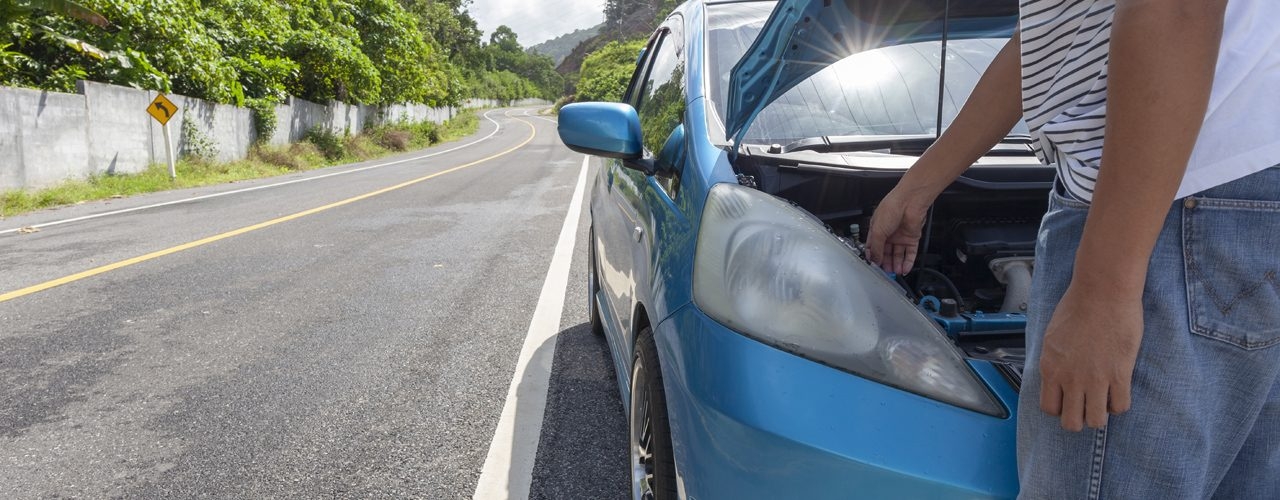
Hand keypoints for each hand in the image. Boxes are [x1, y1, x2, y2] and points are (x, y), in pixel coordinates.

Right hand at [866, 186, 931, 273]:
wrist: (910, 202)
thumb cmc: (891, 208)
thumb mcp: (877, 231)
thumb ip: (875, 247)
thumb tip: (874, 259)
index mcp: (877, 230)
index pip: (873, 247)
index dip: (873, 257)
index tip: (874, 265)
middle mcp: (889, 233)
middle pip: (886, 252)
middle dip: (885, 263)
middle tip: (885, 272)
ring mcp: (900, 236)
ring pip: (898, 254)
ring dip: (896, 264)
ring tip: (895, 273)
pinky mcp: (912, 238)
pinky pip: (910, 253)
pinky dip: (908, 262)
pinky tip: (905, 269)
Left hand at [1038, 283, 1142, 430]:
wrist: (1102, 293)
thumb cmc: (1077, 306)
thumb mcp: (1052, 337)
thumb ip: (1054, 361)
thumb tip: (1059, 375)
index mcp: (1050, 368)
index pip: (1048, 408)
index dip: (1059, 408)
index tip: (1068, 401)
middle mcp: (1069, 378)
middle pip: (1071, 422)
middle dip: (1079, 418)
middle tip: (1086, 406)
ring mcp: (1095, 379)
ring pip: (1096, 421)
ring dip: (1099, 415)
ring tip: (1103, 401)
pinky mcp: (1119, 374)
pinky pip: (1120, 406)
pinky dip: (1119, 405)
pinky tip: (1118, 392)